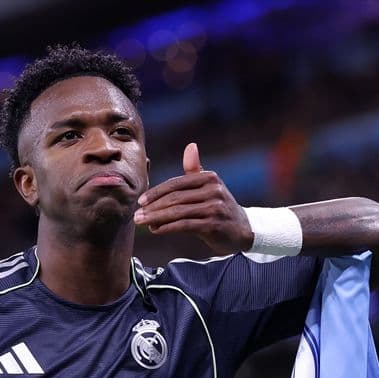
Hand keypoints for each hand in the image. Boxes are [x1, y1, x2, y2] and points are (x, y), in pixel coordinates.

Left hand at [134, 143, 253, 254]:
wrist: (242, 229)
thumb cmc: (219, 207)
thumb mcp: (209, 186)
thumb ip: (196, 169)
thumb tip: (190, 146)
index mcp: (209, 178)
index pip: (176, 183)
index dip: (156, 192)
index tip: (141, 201)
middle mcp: (213, 190)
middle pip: (175, 198)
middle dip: (153, 207)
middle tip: (136, 215)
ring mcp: (214, 207)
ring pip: (177, 212)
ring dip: (156, 218)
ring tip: (142, 222)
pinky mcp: (213, 225)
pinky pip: (184, 225)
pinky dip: (167, 228)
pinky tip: (156, 230)